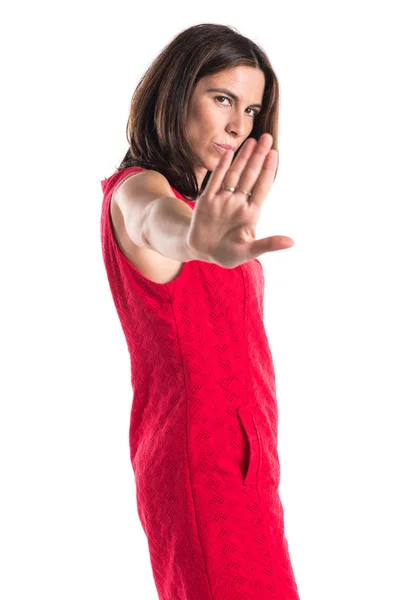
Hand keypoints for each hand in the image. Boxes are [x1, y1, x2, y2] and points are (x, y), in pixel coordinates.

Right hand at [186, 133, 293, 267]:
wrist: (203, 252)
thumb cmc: (228, 254)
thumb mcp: (250, 251)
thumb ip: (269, 244)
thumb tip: (292, 242)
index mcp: (250, 213)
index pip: (262, 187)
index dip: (268, 171)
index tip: (274, 154)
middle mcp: (237, 203)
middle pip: (250, 176)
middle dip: (258, 157)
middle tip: (267, 137)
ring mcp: (222, 200)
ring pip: (234, 175)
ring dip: (243, 158)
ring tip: (252, 141)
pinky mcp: (206, 201)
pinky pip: (214, 181)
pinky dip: (220, 167)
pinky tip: (228, 153)